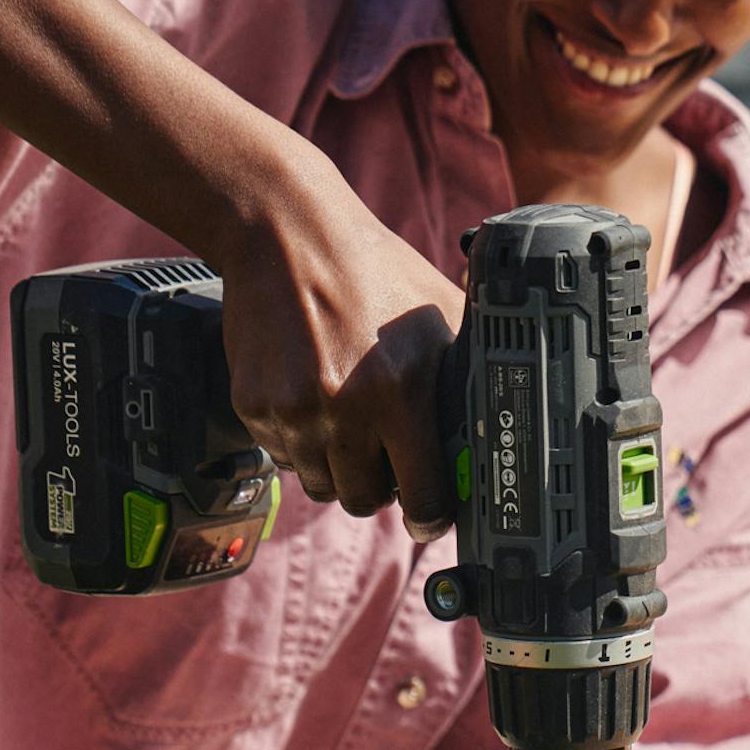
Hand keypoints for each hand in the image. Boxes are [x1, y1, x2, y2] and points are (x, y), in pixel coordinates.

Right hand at [215, 152, 461, 539]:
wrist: (285, 235)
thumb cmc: (371, 269)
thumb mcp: (438, 310)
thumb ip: (464, 369)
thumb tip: (495, 424)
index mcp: (400, 391)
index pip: (421, 495)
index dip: (429, 514)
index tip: (429, 514)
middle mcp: (344, 410)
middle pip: (364, 501)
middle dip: (379, 487)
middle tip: (384, 458)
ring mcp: (293, 412)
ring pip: (320, 484)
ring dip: (337, 466)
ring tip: (345, 420)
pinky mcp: (254, 407)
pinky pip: (282, 456)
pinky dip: (299, 440)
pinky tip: (310, 394)